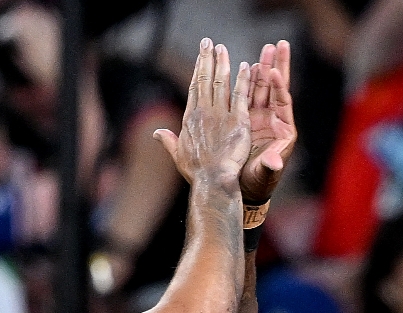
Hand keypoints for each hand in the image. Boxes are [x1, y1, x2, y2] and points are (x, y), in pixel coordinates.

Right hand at [154, 39, 252, 187]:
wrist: (213, 181)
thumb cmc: (197, 172)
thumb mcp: (178, 155)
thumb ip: (169, 141)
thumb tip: (156, 133)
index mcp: (190, 118)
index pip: (194, 88)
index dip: (198, 70)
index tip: (200, 57)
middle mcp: (204, 112)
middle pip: (205, 80)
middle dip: (207, 59)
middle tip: (209, 42)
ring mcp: (221, 115)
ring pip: (221, 83)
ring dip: (222, 63)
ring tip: (223, 48)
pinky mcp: (237, 121)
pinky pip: (240, 96)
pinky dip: (243, 80)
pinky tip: (246, 67)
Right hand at [241, 41, 296, 204]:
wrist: (247, 186)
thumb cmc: (259, 181)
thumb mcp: (265, 173)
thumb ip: (270, 165)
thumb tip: (275, 164)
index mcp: (284, 130)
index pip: (283, 102)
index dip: (278, 86)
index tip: (273, 71)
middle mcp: (275, 120)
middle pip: (277, 87)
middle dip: (278, 65)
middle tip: (280, 44)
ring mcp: (261, 117)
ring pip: (263, 87)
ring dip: (264, 67)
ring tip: (267, 47)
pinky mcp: (248, 118)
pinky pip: (249, 94)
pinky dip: (249, 80)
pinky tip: (248, 64)